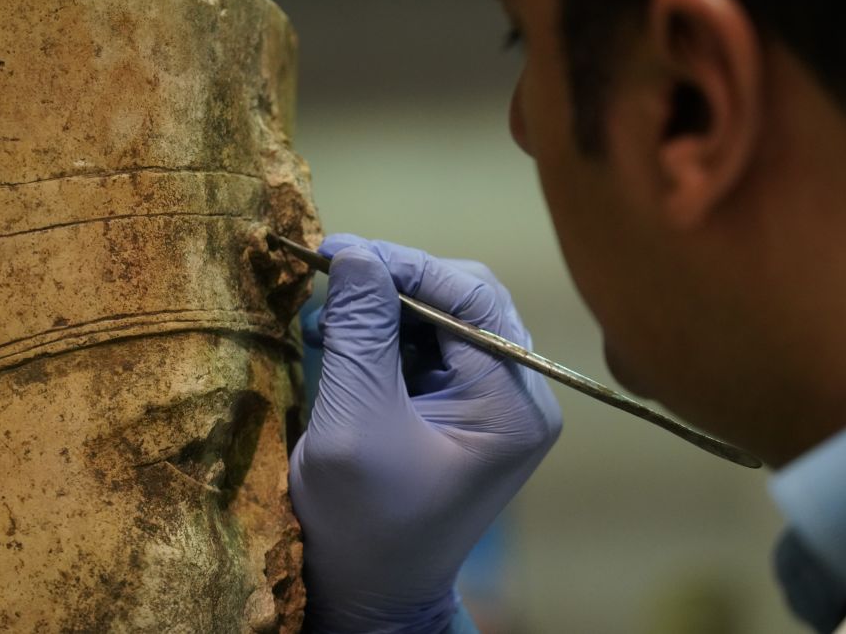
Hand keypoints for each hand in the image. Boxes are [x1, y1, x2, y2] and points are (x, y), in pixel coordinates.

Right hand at [289, 234, 561, 631]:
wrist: (372, 594)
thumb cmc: (363, 525)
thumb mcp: (355, 422)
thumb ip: (361, 333)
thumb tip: (355, 252)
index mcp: (513, 405)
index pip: (471, 298)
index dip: (404, 264)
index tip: (336, 251)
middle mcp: (519, 394)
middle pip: (465, 297)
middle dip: (395, 282)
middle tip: (329, 274)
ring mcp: (495, 400)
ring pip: (444, 315)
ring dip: (384, 306)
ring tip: (325, 315)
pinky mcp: (464, 407)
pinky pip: (430, 345)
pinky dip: (385, 333)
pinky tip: (342, 337)